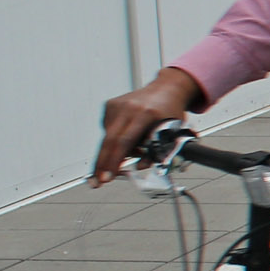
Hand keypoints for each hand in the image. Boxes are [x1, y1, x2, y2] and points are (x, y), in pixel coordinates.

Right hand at [94, 68, 205, 185]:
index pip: (124, 141)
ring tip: (136, 149)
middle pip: (109, 141)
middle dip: (102, 164)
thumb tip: (140, 167)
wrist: (167, 89)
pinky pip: (108, 129)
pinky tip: (130, 134)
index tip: (107, 177)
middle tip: (98, 182)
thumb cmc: (170, 112)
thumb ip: (157, 153)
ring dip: (115, 151)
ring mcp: (117, 104)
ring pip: (108, 137)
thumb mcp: (171, 133)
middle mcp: (129, 107)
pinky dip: (115, 138)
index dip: (114, 161)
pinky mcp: (110, 105)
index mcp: (146, 113)